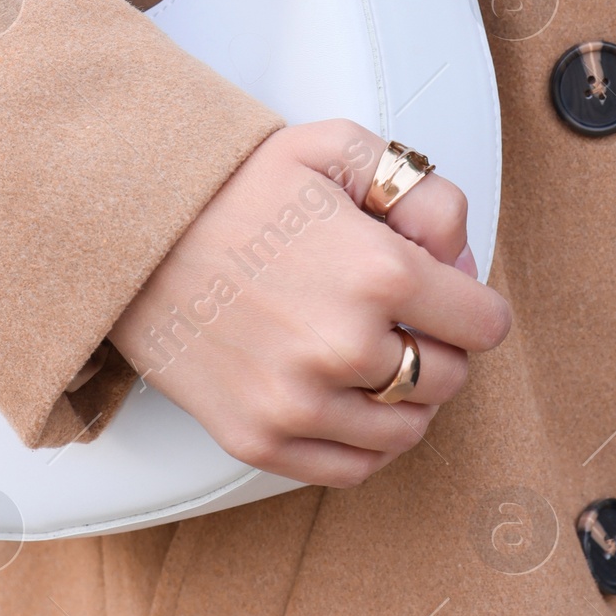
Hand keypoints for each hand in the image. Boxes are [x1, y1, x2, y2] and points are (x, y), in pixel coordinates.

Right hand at [109, 120, 510, 486]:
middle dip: (438, 344)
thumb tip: (458, 256)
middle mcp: (345, 346)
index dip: (470, 301)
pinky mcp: (260, 438)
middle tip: (400, 315)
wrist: (131, 230)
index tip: (446, 292)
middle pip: (449, 378)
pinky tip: (346, 397)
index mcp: (378, 272)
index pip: (483, 324)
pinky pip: (353, 468)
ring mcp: (300, 401)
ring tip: (369, 353)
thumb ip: (420, 189)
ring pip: (407, 429)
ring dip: (404, 396)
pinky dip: (365, 440)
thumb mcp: (335, 146)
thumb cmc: (231, 187)